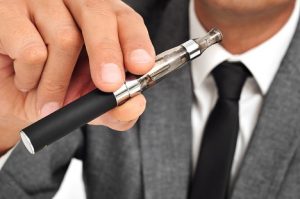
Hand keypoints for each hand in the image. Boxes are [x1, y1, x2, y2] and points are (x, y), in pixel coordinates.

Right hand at [0, 0, 154, 153]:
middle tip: (109, 84)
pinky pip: (30, 49)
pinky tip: (25, 80)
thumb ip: (114, 107)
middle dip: (107, 54)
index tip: (141, 65)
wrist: (11, 94)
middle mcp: (72, 3)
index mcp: (100, 20)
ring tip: (50, 100)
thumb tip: (134, 106)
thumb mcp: (88, 103)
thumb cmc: (54, 90)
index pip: (126, 20)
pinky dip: (31, 78)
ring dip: (59, 82)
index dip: (136, 42)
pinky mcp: (7, 10)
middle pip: (98, 15)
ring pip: (65, 37)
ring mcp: (40, 1)